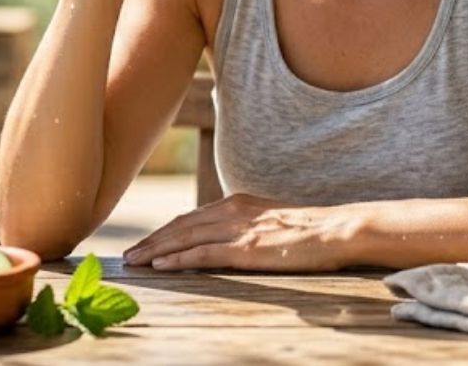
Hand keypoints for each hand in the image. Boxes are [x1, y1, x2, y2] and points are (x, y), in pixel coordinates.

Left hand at [122, 193, 354, 271]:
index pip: (191, 218)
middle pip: (181, 225)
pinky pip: (204, 253)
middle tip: (128, 255)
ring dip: (155, 250)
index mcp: (238, 202)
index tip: (146, 244)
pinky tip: (160, 265)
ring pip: (185, 238)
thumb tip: (232, 241)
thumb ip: (248, 227)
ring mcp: (239, 228)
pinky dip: (178, 258)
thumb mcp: (272, 223)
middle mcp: (233, 210)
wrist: (339, 228)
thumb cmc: (312, 231)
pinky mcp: (247, 248)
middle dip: (152, 241)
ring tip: (134, 262)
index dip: (165, 231)